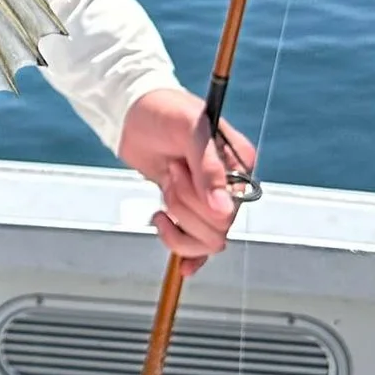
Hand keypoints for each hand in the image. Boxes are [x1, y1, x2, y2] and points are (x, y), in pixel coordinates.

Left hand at [117, 86, 253, 264]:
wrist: (133, 112)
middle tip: (169, 173)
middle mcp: (230, 186)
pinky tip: (180, 262)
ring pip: (206, 241)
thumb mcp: (189, 130)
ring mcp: (208, 200)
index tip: (178, 168)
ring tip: (164, 189)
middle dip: (184, 206)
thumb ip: (208, 170)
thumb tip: (224, 212)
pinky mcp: (187, 209)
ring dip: (178, 220)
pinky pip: (196, 246)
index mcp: (240, 164)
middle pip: (219, 229)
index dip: (202, 199)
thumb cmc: (164, 111)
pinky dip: (186, 253)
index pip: (233, 208)